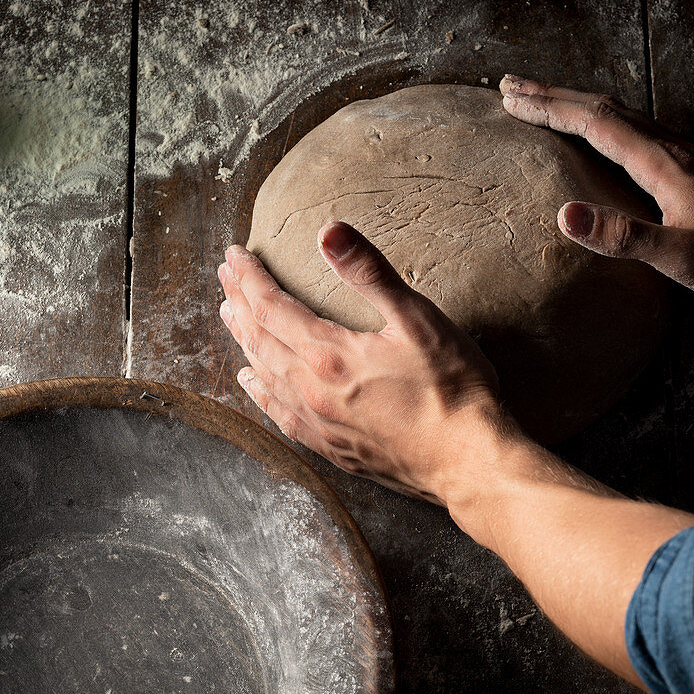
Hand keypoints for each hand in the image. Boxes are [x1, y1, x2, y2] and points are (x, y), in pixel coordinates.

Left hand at [218, 221, 506, 503]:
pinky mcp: (333, 448)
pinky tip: (252, 382)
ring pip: (264, 374)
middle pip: (259, 338)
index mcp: (329, 354)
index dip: (250, 278)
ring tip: (229, 316)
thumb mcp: (417, 319)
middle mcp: (312, 391)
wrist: (468, 462)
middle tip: (225, 276)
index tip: (236, 254)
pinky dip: (260, 392)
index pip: (271, 306)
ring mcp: (319, 423)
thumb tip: (329, 231)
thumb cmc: (452, 389)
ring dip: (244, 341)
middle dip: (239, 302)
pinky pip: (280, 414)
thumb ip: (370, 273)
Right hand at [499, 74, 693, 304]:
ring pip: (619, 114)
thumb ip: (624, 237)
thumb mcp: (681, 258)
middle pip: (601, 108)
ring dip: (575, 103)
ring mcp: (683, 154)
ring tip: (544, 100)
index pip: (593, 124)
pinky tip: (602, 130)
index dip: (549, 110)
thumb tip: (565, 215)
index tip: (510, 100)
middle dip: (552, 96)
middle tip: (510, 88)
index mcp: (660, 164)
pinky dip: (602, 120)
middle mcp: (669, 149)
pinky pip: (635, 129)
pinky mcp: (692, 167)